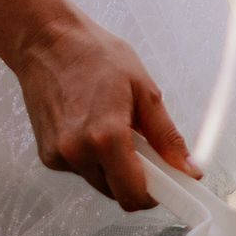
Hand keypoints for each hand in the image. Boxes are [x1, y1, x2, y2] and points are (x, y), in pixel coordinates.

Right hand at [13, 9, 197, 212]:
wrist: (46, 40)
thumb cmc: (95, 55)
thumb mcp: (143, 89)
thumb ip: (167, 136)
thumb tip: (188, 169)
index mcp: (106, 136)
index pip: (134, 195)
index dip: (155, 194)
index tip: (168, 184)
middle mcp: (78, 152)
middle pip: (117, 193)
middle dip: (135, 178)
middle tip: (142, 146)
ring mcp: (59, 156)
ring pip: (99, 182)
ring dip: (113, 167)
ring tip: (112, 127)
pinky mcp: (47, 155)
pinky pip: (80, 170)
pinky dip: (91, 157)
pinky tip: (88, 125)